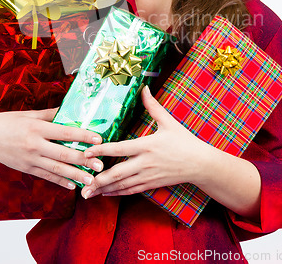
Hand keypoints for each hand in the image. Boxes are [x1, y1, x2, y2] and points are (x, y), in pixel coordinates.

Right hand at [0, 108, 103, 188]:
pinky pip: (46, 176)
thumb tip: (68, 110)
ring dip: (75, 175)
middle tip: (100, 165)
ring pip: (56, 168)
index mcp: (36, 128)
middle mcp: (34, 145)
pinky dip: (60, 181)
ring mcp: (29, 159)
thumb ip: (50, 114)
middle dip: (83, 160)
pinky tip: (72, 185)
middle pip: (63, 153)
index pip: (64, 132)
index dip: (82, 135)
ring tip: (91, 180)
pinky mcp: (26, 168)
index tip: (98, 139)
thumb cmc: (6, 122)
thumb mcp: (28, 114)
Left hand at [80, 86, 203, 198]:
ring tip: (87, 194)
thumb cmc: (184, 141)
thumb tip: (144, 88)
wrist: (200, 164)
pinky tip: (105, 194)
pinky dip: (117, 193)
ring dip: (104, 190)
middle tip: (81, 186)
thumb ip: (153, 105)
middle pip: (117, 173)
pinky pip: (131, 190)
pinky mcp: (151, 184)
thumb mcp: (169, 121)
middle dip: (98, 180)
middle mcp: (145, 163)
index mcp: (147, 145)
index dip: (102, 151)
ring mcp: (148, 176)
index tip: (86, 153)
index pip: (120, 148)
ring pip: (122, 185)